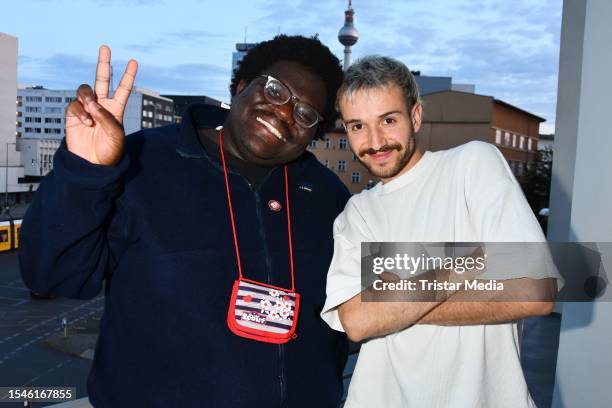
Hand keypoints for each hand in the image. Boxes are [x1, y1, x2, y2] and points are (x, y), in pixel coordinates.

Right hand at [65, 45, 137, 164]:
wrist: (93, 164)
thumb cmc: (109, 151)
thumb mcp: (116, 135)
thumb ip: (106, 117)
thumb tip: (92, 104)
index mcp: (116, 109)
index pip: (123, 89)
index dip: (128, 76)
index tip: (134, 61)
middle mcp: (102, 106)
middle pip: (102, 79)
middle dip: (103, 64)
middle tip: (105, 47)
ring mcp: (87, 109)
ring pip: (85, 90)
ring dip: (88, 98)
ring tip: (92, 111)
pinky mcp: (73, 115)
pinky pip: (74, 104)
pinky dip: (80, 112)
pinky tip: (86, 123)